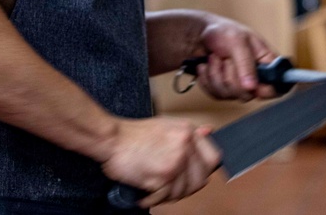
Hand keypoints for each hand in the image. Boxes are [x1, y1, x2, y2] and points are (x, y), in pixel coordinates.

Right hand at [100, 116, 220, 207]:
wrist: (112, 139)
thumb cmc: (134, 134)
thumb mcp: (166, 125)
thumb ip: (188, 132)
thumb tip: (208, 131)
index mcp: (188, 132)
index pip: (213, 157)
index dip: (205, 170)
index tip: (195, 175)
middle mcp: (185, 146)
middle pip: (200, 179)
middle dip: (186, 187)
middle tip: (170, 187)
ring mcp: (175, 162)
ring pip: (183, 191)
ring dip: (168, 195)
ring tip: (155, 191)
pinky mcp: (162, 177)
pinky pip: (165, 197)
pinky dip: (153, 200)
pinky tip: (146, 195)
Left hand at [196, 16, 278, 101]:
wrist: (200, 34)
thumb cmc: (223, 31)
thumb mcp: (237, 41)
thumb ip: (246, 63)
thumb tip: (252, 86)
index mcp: (266, 63)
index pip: (277, 86)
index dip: (268, 90)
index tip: (253, 85)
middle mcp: (255, 77)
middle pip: (248, 94)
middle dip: (231, 75)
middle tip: (227, 58)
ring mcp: (238, 85)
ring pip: (229, 94)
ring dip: (216, 73)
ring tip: (216, 57)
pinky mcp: (223, 90)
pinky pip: (216, 94)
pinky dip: (207, 78)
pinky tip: (208, 66)